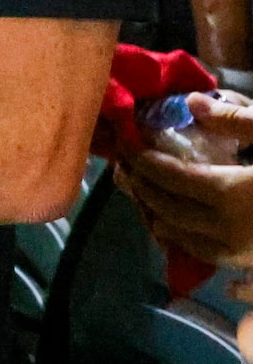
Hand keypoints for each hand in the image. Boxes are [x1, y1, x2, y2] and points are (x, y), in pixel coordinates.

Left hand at [119, 96, 252, 263]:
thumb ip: (238, 121)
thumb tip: (191, 102)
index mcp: (231, 194)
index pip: (168, 176)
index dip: (141, 159)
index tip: (125, 143)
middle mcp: (229, 231)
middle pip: (167, 210)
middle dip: (140, 187)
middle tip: (124, 166)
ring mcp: (244, 256)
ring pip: (182, 240)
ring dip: (156, 216)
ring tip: (143, 194)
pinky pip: (210, 260)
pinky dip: (184, 243)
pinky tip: (178, 232)